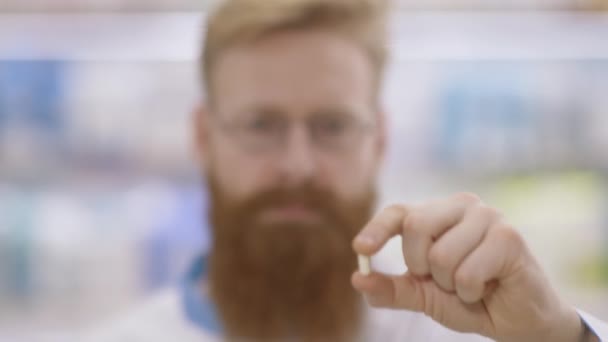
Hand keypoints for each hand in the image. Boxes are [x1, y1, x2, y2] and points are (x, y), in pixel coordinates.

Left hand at [352, 193, 585, 341]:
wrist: (517, 322)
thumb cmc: (469, 300)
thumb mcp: (424, 297)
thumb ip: (393, 289)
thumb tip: (357, 279)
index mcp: (438, 213)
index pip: (399, 212)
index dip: (377, 229)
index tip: (361, 248)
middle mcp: (462, 206)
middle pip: (415, 227)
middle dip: (421, 267)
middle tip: (444, 280)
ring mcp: (487, 217)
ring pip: (440, 256)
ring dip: (451, 286)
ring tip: (472, 285)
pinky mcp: (509, 236)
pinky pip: (466, 274)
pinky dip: (471, 293)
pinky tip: (489, 288)